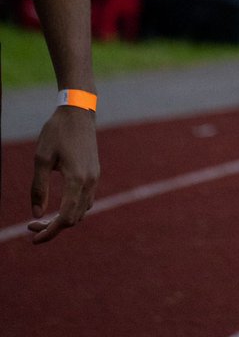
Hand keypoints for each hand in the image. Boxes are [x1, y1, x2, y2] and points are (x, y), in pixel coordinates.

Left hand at [27, 107, 99, 242]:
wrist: (78, 111)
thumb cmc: (57, 132)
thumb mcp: (41, 159)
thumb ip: (38, 188)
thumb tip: (37, 215)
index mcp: (76, 179)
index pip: (66, 218)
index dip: (50, 232)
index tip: (33, 237)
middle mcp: (90, 181)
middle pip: (74, 218)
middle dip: (53, 227)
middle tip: (31, 226)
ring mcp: (95, 177)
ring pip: (82, 211)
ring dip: (64, 219)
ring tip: (43, 218)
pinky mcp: (95, 172)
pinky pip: (86, 200)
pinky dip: (72, 209)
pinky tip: (59, 205)